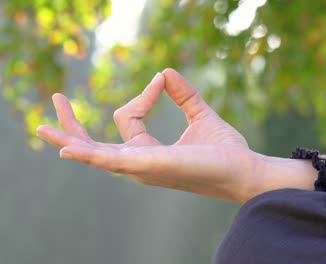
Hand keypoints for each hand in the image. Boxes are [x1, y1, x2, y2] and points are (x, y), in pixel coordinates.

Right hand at [36, 69, 316, 203]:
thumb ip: (183, 95)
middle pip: (96, 145)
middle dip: (74, 127)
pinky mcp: (149, 165)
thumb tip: (165, 72)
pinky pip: (111, 160)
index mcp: (149, 152)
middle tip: (56, 100)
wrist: (244, 169)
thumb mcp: (199, 115)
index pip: (128, 117)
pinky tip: (68, 149)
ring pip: (95, 154)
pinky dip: (88, 154)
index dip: (145, 93)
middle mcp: (140, 163)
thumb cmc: (224, 150)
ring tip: (43, 127)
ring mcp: (142, 167)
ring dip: (70, 139)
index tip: (163, 81)